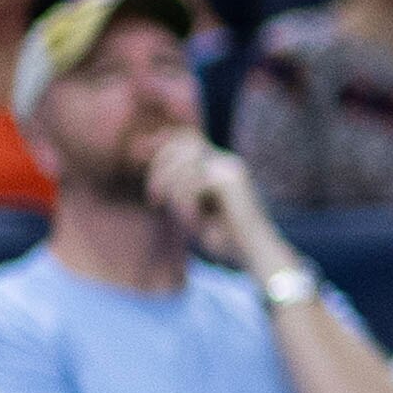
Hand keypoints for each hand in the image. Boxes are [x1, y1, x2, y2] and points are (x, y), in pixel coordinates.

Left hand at [144, 132, 270, 261]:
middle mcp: (227, 161)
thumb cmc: (222, 236)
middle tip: (154, 199)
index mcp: (221, 165)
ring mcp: (231, 168)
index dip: (162, 142)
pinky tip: (194, 222)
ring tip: (180, 217)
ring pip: (184, 166)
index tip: (139, 156)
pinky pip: (193, 183)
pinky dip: (187, 205)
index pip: (187, 139)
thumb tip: (152, 171)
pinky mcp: (231, 180)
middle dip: (160, 169)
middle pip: (182, 146)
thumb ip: (177, 187)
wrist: (254, 253)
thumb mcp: (192, 208)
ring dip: (173, 193)